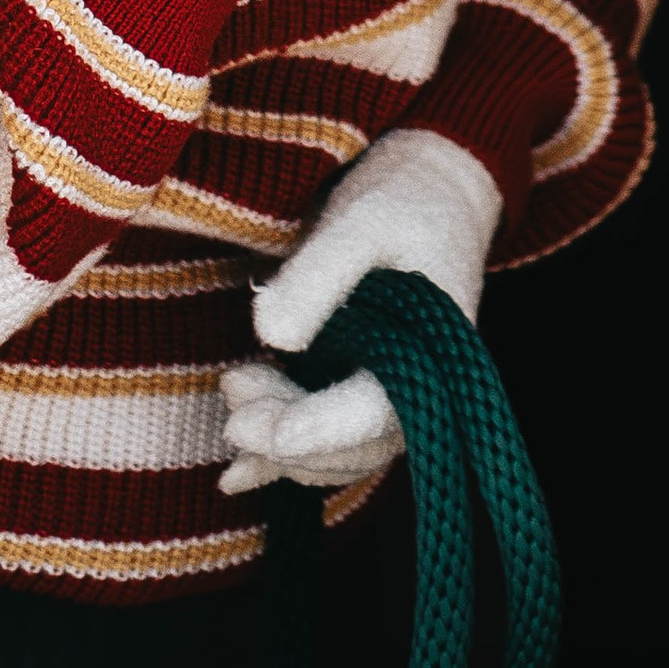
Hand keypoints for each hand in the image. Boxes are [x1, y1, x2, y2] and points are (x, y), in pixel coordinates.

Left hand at [216, 129, 503, 495]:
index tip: (272, 433)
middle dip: (285, 434)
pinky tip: (235, 474)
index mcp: (434, 350)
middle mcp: (421, 388)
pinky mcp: (365, 392)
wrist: (433, 193)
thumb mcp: (360, 221)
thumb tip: (269, 335)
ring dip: (278, 442)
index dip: (324, 428)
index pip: (379, 411)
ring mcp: (394, 396)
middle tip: (234, 383)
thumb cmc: (404, 200)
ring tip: (234, 383)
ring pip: (335, 455)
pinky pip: (327, 443)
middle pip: (353, 446)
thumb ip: (318, 276)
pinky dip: (281, 457)